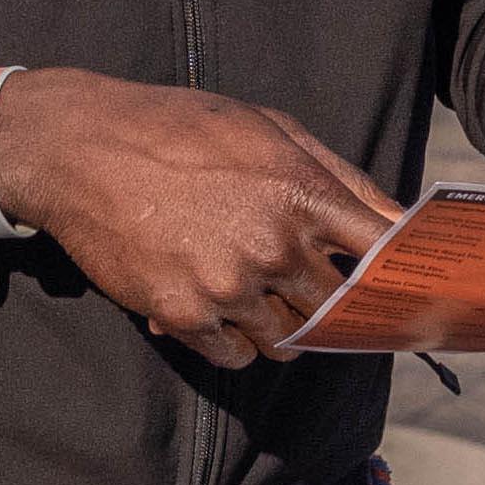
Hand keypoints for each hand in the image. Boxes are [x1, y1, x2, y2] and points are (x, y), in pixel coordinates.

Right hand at [0, 69, 400, 370]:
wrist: (82, 149)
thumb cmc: (181, 128)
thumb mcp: (268, 127)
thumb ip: (337, 174)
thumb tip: (395, 219)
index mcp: (302, 192)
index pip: (380, 254)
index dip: (396, 276)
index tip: (402, 289)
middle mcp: (273, 245)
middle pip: (335, 306)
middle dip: (330, 302)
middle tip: (309, 289)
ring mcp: (229, 285)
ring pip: (286, 339)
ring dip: (281, 325)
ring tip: (254, 292)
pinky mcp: (184, 315)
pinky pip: (234, 356)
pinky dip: (234, 342)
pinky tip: (218, 308)